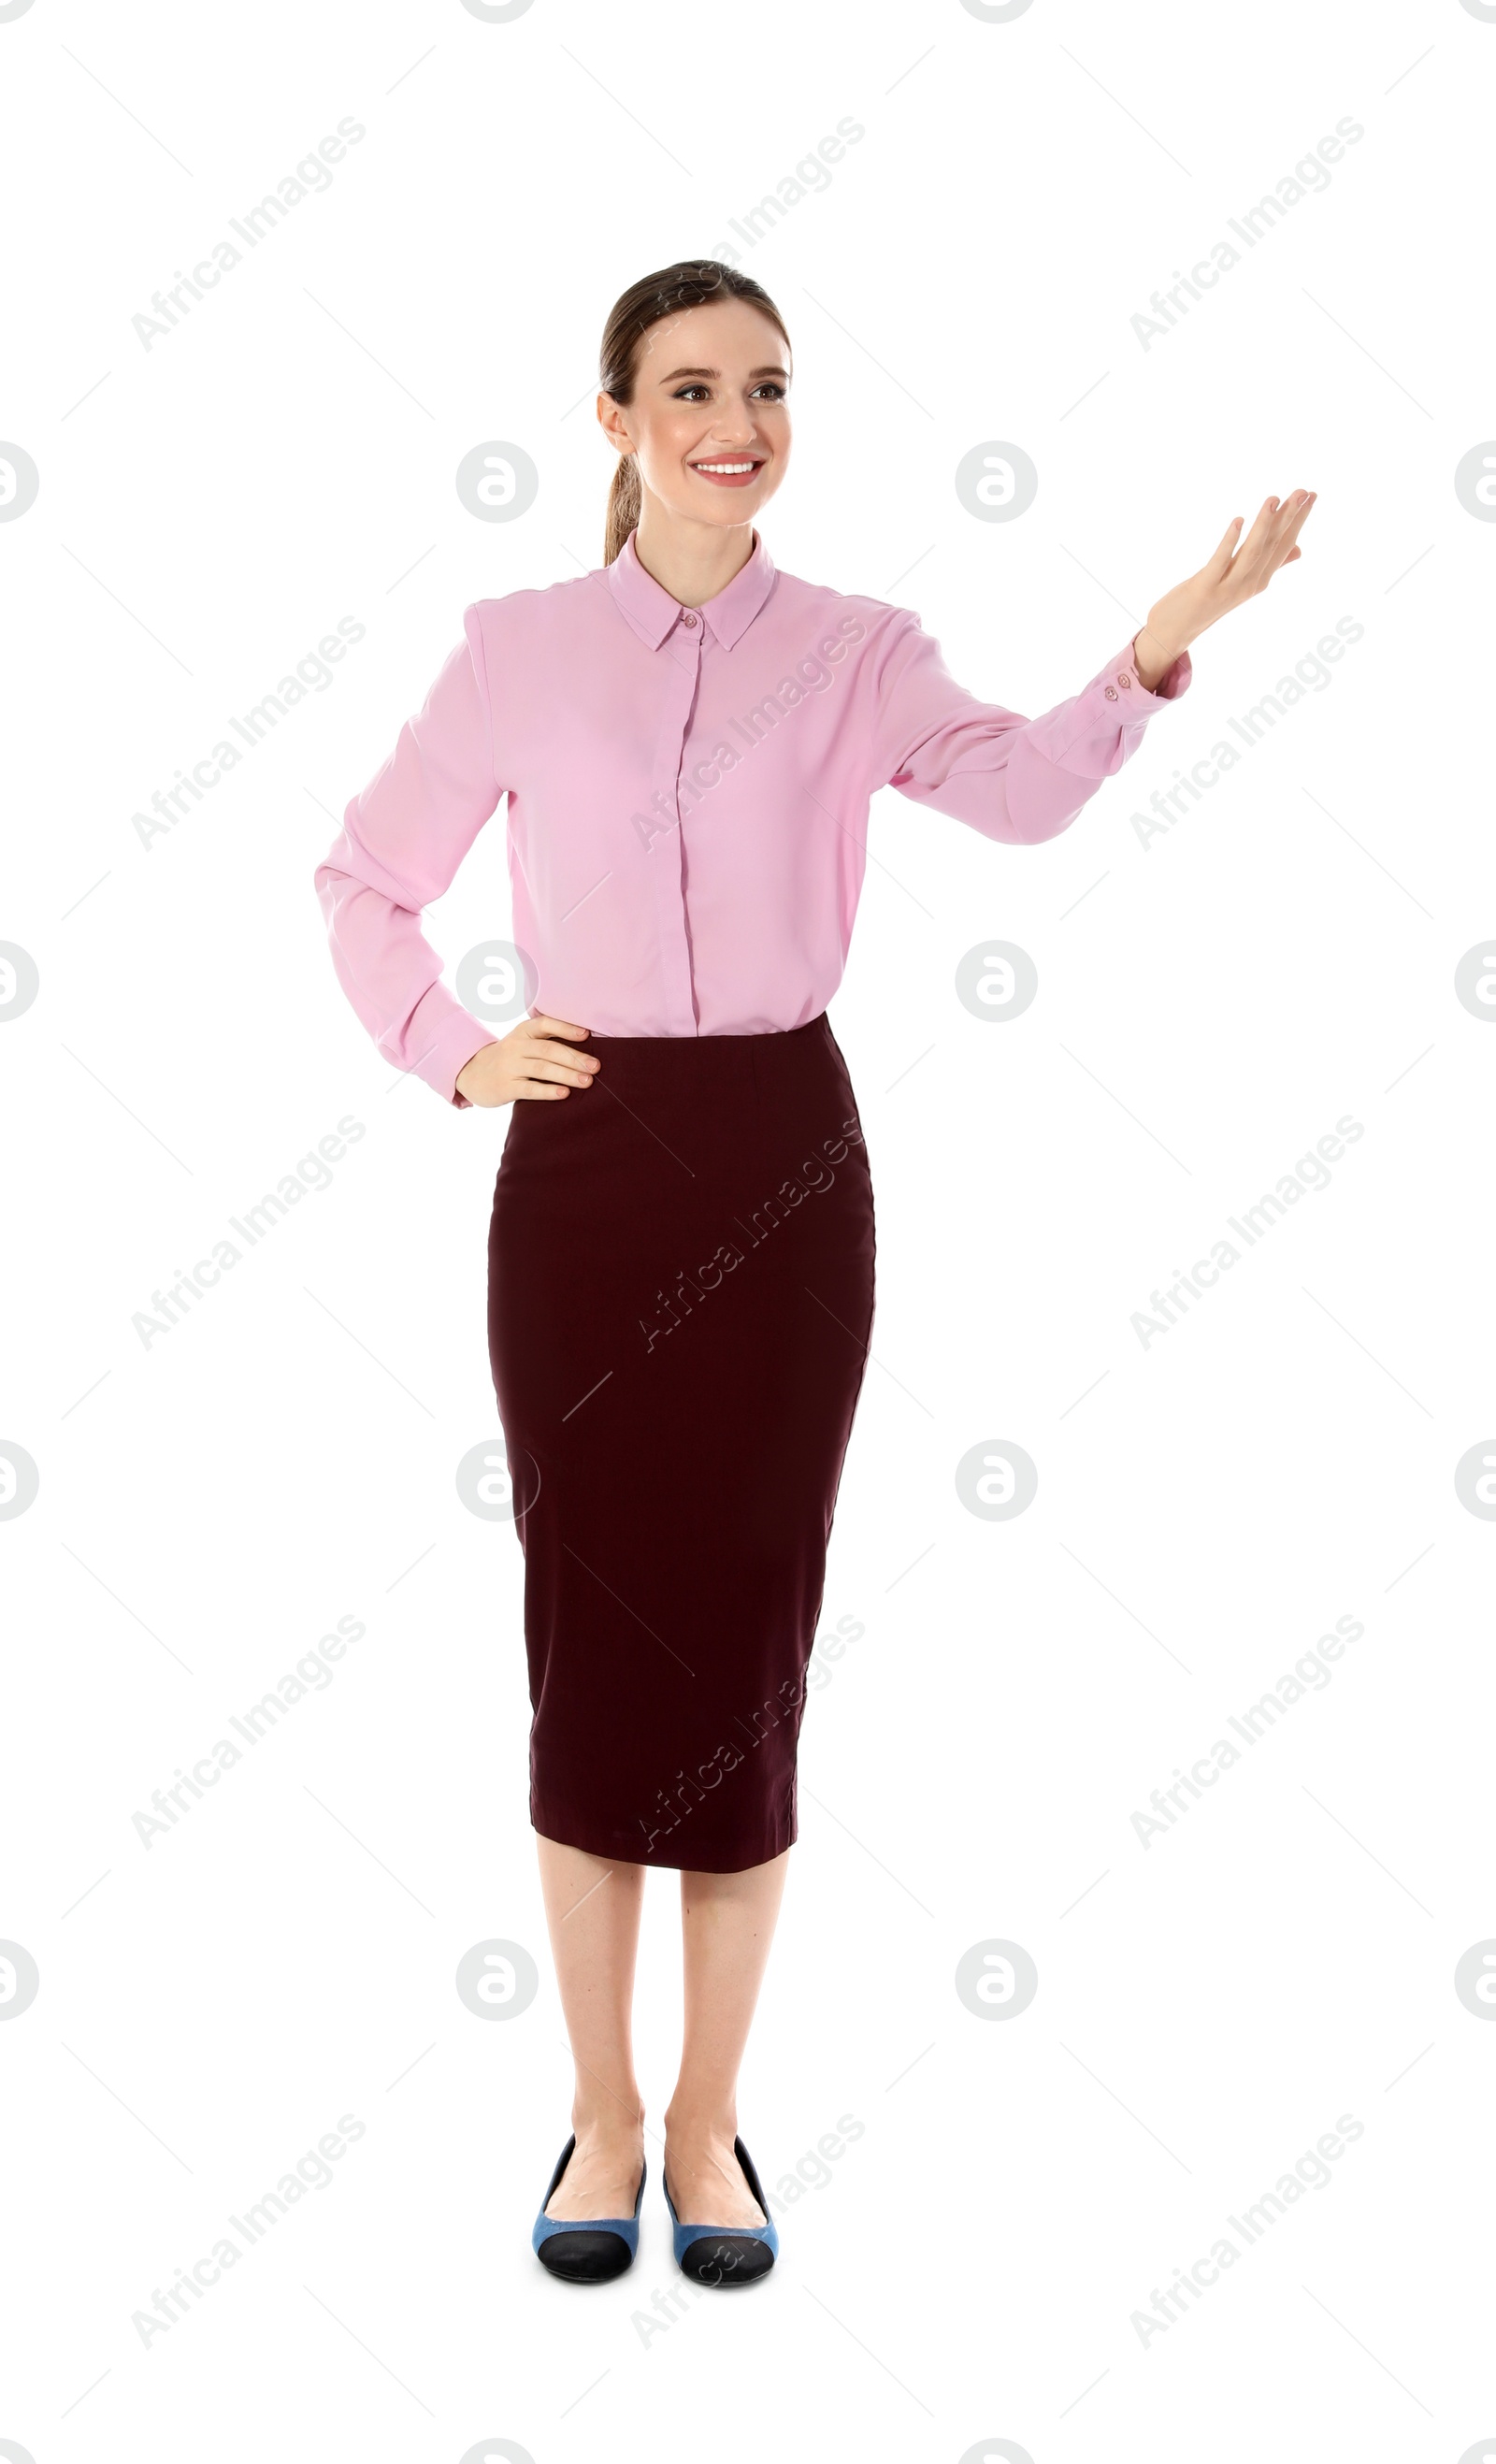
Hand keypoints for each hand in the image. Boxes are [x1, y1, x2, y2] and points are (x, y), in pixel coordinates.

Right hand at [455, 1014, 600, 1106]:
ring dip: (567, 1074)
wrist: (471, 1074)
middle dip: (574, 1058)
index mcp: (523, 1031)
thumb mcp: (521, 1042)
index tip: (586, 1035)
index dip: (565, 1028)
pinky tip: (564, 1094)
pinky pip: (529, 1089)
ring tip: (587, 1081)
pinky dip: (548, 1091)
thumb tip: (586, 1047)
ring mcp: (509, 1067)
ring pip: (542, 1069)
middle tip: (596, 1067)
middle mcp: (515, 1046)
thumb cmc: (508, 1058)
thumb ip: (546, 1041)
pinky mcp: (505, 1087)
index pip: (545, 1024)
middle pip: (548, 1050)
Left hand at [1132, 489, 1316, 689]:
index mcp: (1259, 579)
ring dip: (1264, 525)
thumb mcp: (1241, 582)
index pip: (1284, 545)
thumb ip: (1268, 564)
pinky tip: (1238, 520)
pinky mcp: (1205, 588)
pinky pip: (1221, 562)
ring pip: (1252, 552)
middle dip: (1289, 518)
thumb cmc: (1208, 603)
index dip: (1298, 520)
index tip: (1311, 495)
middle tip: (1303, 491)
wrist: (1174, 632)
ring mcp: (1228, 587)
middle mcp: (1249, 584)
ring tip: (1273, 499)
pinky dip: (1230, 541)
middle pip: (1272, 545)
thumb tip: (1298, 550)